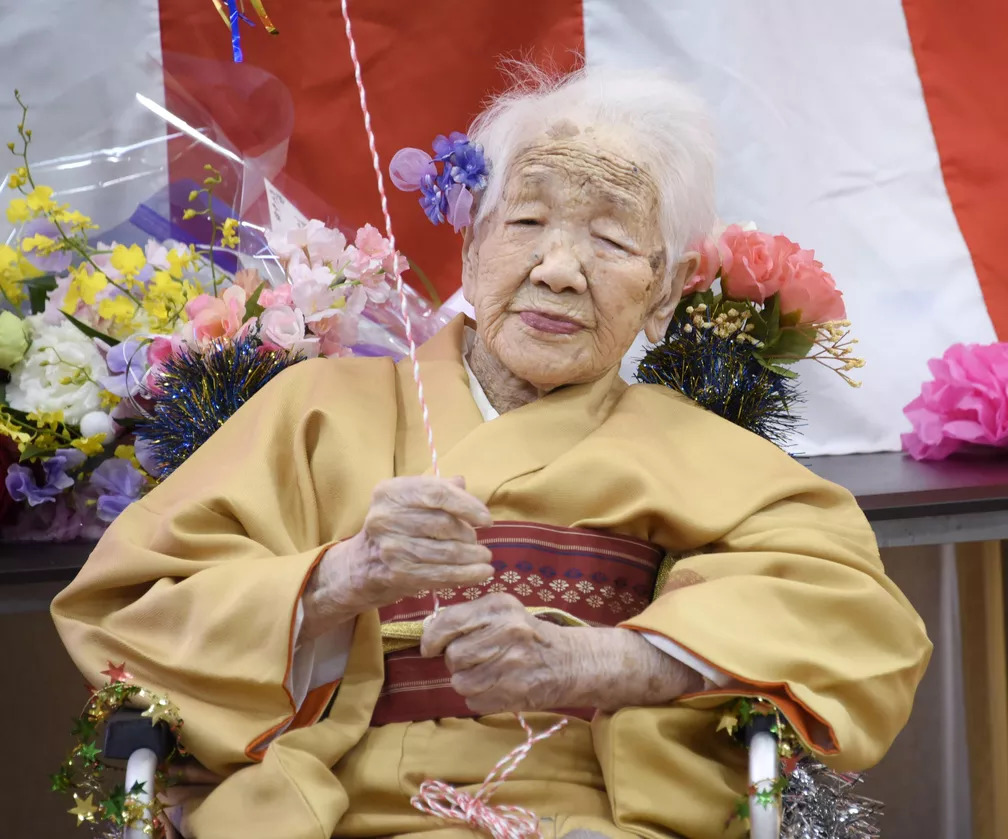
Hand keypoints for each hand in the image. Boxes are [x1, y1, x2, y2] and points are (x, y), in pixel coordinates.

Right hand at [302, 476, 493, 639]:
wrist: (361, 565)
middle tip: (478, 543)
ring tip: (485, 559)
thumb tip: (461, 482)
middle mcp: (385, 517)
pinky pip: (440, 574)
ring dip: (472, 557)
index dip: (467, 505)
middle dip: (468, 535)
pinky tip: (482, 574)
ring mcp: (390, 547)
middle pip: (443, 523)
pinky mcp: (397, 574)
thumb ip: (435, 490)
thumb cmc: (394, 528)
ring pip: (445, 551)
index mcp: (390, 492)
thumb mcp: (408, 502)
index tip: (487, 519)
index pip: (437, 493)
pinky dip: (466, 575)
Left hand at [421, 592, 703, 713]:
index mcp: (499, 607)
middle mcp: (505, 633)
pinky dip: (481, 697)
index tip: (430, 647)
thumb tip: (427, 633)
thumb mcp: (504, 613)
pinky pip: (473, 701)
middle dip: (458, 660)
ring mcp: (509, 665)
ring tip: (490, 672)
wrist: (572, 663)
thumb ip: (468, 617)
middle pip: (452, 656)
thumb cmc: (530, 635)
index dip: (431, 638)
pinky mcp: (512, 694)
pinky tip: (500, 686)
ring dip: (468, 680)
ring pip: (460, 681)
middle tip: (478, 657)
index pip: (447, 622)